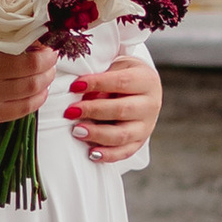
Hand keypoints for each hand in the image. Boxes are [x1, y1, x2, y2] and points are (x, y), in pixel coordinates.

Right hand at [0, 38, 56, 126]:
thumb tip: (29, 32)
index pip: (25, 51)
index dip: (43, 48)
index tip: (47, 43)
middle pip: (33, 71)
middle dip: (49, 63)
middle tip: (51, 57)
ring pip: (32, 89)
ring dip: (46, 79)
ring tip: (47, 71)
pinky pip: (24, 109)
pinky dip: (38, 98)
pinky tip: (40, 90)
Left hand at [67, 49, 160, 163]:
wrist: (143, 89)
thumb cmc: (124, 75)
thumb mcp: (117, 67)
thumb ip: (101, 76)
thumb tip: (78, 90)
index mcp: (147, 80)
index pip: (121, 82)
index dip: (96, 84)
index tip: (74, 86)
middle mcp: (150, 104)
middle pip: (121, 110)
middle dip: (93, 111)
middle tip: (71, 112)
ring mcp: (147, 126)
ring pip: (122, 134)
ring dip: (97, 134)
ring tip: (77, 131)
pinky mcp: (140, 141)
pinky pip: (125, 152)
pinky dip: (108, 155)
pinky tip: (91, 153)